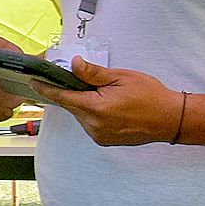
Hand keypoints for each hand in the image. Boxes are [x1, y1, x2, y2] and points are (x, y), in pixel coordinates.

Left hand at [39, 60, 187, 146]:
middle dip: (74, 92)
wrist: (170, 119)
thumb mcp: (121, 77)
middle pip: (72, 106)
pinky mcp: (104, 140)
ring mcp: (99, 135)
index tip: (34, 82)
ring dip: (86, 104)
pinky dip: (94, 114)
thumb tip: (74, 64)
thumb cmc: (150, 97)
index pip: (62, 97)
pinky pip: (90, 124)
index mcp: (96, 108)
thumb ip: (94, 73)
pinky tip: (110, 107)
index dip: (46, 89)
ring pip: (81, 115)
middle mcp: (94, 125)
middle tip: (88, 82)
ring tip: (107, 96)